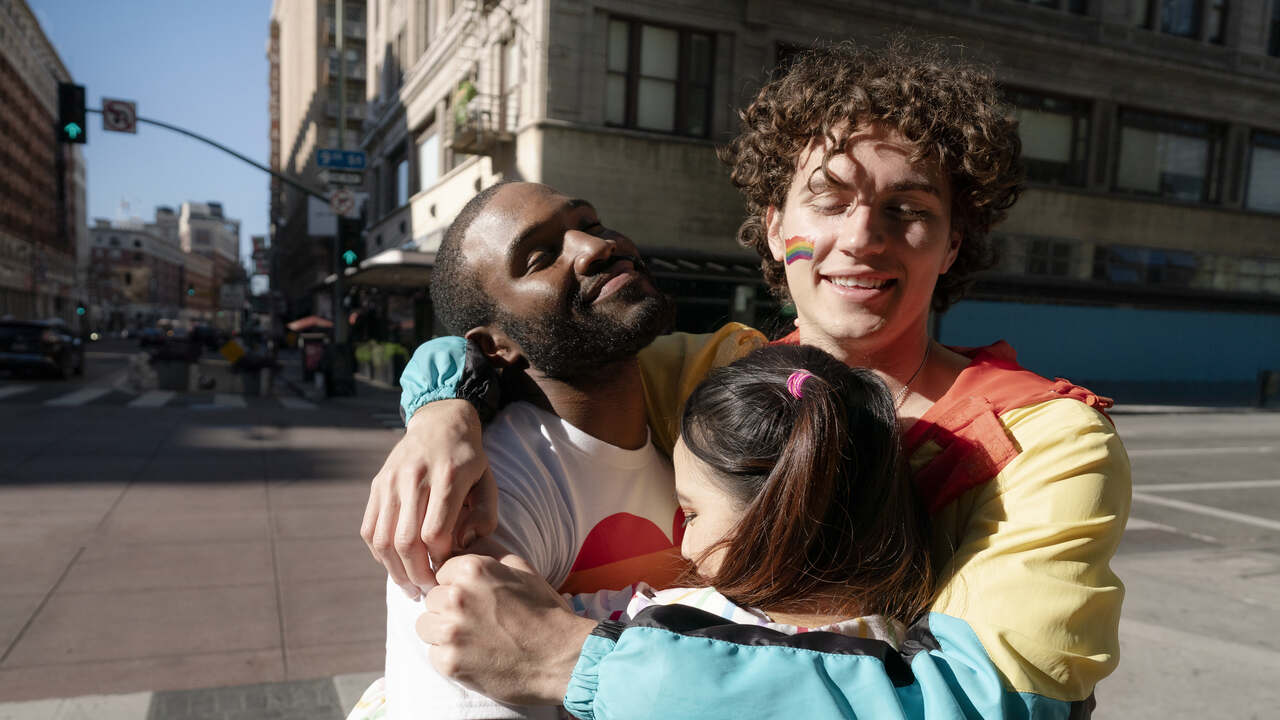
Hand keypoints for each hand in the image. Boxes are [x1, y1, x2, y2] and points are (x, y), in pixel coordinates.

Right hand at [360, 399, 498, 597]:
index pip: (435, 531)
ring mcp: (391, 481)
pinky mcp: (377, 485)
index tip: (449, 569)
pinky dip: (379, 554)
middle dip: (417, 573)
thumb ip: (484, 514)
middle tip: (428, 590)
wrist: (439, 422)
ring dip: (395, 570)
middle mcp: (415, 478)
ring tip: (409, 586)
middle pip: (406, 541)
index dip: (440, 558)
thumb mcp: (487, 481)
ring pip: (383, 539)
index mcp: (448, 476)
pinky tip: (394, 566)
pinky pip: (369, 529)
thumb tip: (464, 545)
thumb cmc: (468, 458)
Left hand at [417, 554, 593, 704]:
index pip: (442, 571)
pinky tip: (475, 656)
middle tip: (477, 620)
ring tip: (473, 638)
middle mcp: (457, 597)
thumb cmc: (545, 612)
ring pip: (425, 626)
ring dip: (443, 632)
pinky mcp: (449, 663)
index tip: (476, 598)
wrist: (562, 659)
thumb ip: (488, 551)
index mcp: (473, 569)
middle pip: (431, 599)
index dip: (458, 585)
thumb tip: (464, 540)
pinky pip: (433, 654)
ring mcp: (451, 632)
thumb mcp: (522, 569)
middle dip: (448, 608)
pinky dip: (450, 657)